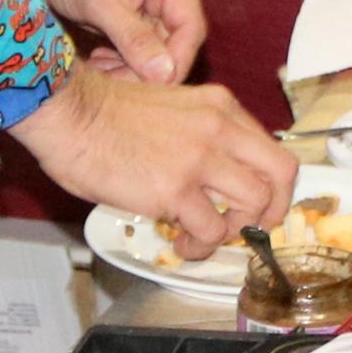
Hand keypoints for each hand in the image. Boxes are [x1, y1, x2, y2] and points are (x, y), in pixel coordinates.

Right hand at [8, 67, 296, 257]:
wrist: (70, 113)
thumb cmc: (104, 113)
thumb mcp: (172, 107)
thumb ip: (201, 133)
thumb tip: (213, 173)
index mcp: (219, 106)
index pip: (270, 148)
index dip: (270, 184)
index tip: (256, 203)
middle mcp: (219, 128)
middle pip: (281, 174)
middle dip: (273, 210)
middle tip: (252, 228)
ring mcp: (200, 158)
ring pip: (255, 204)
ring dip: (235, 231)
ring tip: (204, 238)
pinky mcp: (175, 189)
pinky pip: (210, 229)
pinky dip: (201, 246)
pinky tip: (181, 244)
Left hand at [18, 0, 208, 83]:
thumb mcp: (99, 3)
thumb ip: (134, 39)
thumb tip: (166, 75)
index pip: (190, 28)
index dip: (175, 63)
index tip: (150, 91)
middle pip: (177, 40)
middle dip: (148, 69)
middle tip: (115, 88)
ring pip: (159, 46)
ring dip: (133, 66)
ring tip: (101, 72)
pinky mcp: (143, 9)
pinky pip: (144, 42)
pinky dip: (125, 58)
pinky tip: (101, 63)